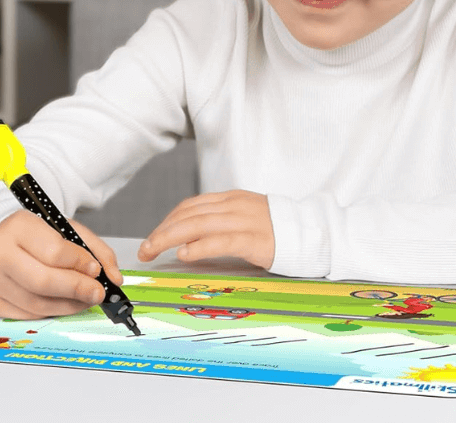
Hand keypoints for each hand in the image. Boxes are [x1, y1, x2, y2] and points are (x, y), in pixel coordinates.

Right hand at [0, 209, 122, 318]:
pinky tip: (66, 304)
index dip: (79, 263)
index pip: (53, 251)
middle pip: (43, 282)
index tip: (96, 270)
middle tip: (98, 292)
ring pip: (37, 304)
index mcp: (18, 227)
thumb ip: (95, 248)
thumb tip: (115, 278)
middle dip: (77, 290)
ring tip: (86, 299)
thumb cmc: (35, 234)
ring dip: (69, 305)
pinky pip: (28, 315)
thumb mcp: (66, 228)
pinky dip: (52, 312)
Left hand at [137, 190, 274, 269]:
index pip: (190, 206)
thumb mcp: (245, 219)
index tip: (153, 238)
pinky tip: (185, 255)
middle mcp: (234, 205)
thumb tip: (190, 239)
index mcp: (231, 199)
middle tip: (145, 249)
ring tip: (154, 251)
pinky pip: (221, 240)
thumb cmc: (277, 231)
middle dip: (161, 231)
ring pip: (198, 224)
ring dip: (170, 238)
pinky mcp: (254, 238)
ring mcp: (244, 220)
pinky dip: (200, 246)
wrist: (311, 231)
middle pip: (188, 214)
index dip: (167, 221)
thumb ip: (221, 223)